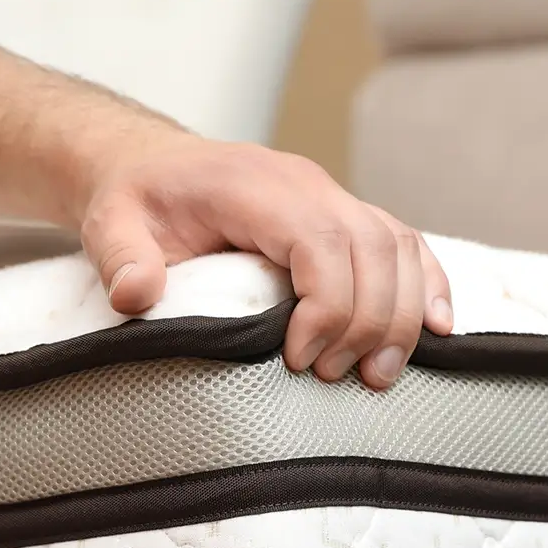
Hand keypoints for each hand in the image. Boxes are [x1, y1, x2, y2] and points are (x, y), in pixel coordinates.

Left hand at [76, 134, 453, 389]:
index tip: (298, 359)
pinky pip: (405, 245)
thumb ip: (121, 258)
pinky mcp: (346, 217)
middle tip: (331, 378)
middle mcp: (308, 185)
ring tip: (375, 376)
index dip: (327, 305)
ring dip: (401, 317)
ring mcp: (333, 197)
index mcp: (257, 186)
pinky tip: (436, 329)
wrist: (152, 169)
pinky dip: (427, 287)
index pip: (322, 241)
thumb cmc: (137, 202)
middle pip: (373, 249)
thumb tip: (135, 295)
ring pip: (399, 248)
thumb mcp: (111, 225)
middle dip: (367, 323)